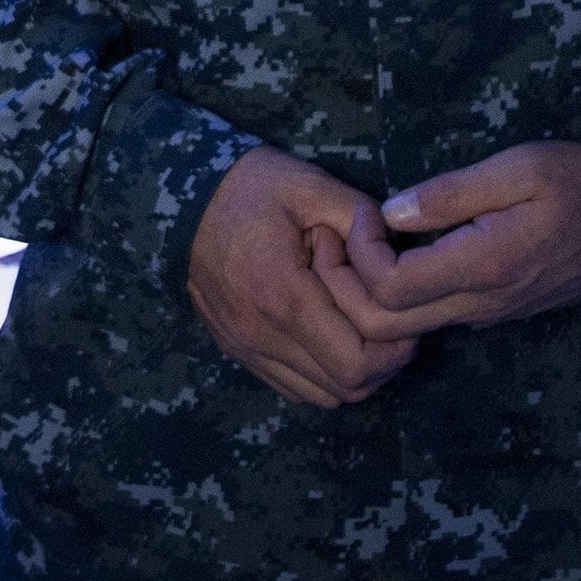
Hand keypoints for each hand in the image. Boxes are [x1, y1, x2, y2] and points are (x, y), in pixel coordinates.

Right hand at [189, 146, 415, 406]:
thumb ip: (362, 220)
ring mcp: (244, 348)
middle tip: (376, 302)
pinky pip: (297, 388)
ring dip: (356, 365)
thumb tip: (398, 253)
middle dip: (383, 353)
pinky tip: (327, 328)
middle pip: (350, 387)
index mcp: (280, 293)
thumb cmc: (253, 185)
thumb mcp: (312, 185)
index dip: (391, 335)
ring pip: (326, 396)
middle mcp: (259, 334)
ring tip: (353, 315)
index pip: (361, 361)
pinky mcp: (238, 352)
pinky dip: (325, 371)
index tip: (379, 286)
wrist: (182, 195)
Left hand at [336, 142, 580, 337]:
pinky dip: (393, 294)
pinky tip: (391, 252)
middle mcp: (481, 303)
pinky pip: (427, 317)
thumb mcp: (522, 167)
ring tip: (359, 240)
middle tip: (340, 236)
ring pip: (402, 330)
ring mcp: (485, 313)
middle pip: (382, 327)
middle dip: (343, 286)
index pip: (388, 289)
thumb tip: (391, 213)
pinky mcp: (491, 310)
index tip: (367, 211)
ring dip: (364, 293)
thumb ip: (452, 193)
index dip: (360, 253)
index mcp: (485, 266)